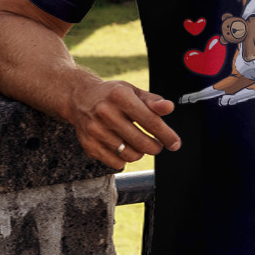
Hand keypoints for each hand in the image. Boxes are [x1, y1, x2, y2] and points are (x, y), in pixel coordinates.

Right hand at [65, 78, 179, 169]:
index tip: (175, 143)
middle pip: (141, 142)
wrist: (79, 98)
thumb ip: (152, 101)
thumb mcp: (133, 91)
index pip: (150, 121)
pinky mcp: (89, 145)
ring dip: (140, 153)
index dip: (166, 135)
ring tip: (139, 143)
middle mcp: (105, 113)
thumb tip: (169, 108)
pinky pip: (116, 163)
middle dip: (155, 147)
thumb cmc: (112, 95)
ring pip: (130, 155)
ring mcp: (95, 131)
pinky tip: (124, 147)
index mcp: (120, 97)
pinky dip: (125, 159)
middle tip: (157, 145)